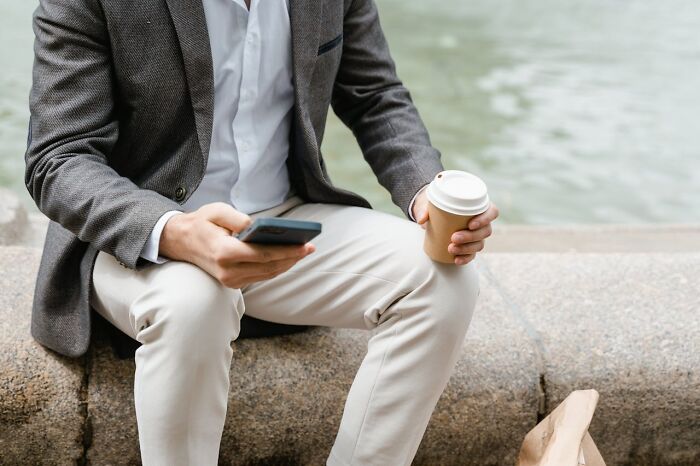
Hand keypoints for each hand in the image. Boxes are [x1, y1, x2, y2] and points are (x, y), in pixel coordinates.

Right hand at [159, 202, 314, 287]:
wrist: (179, 242)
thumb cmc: (201, 223)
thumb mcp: (216, 211)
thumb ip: (237, 218)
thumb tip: (256, 226)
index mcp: (224, 252)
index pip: (263, 255)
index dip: (287, 251)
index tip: (306, 245)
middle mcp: (228, 271)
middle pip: (269, 267)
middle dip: (292, 257)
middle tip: (310, 247)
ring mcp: (229, 280)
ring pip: (267, 274)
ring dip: (287, 264)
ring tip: (303, 252)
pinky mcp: (232, 283)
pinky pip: (260, 276)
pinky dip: (276, 268)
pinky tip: (288, 258)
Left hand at [413, 189, 498, 265]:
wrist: (432, 213)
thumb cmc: (437, 204)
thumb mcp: (430, 202)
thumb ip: (424, 209)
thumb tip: (421, 220)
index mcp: (478, 206)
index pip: (492, 212)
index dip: (485, 219)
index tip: (471, 224)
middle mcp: (481, 222)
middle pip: (485, 231)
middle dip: (470, 237)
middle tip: (454, 237)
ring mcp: (477, 235)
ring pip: (479, 244)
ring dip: (467, 249)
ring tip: (451, 248)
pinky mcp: (469, 245)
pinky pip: (472, 254)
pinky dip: (465, 258)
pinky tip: (456, 260)